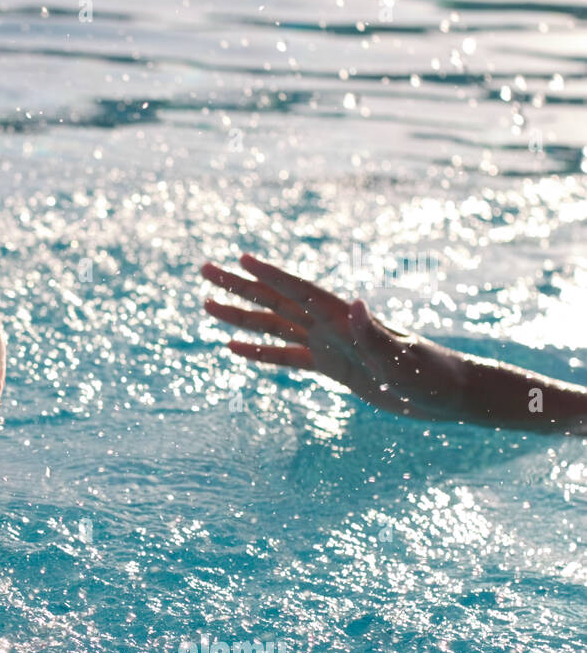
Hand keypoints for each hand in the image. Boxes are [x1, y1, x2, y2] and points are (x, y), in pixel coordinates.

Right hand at [201, 254, 469, 420]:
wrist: (447, 394)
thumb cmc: (430, 376)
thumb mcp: (402, 359)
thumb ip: (374, 334)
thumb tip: (354, 305)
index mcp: (344, 319)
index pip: (298, 291)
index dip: (269, 275)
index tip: (240, 258)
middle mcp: (331, 326)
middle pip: (275, 300)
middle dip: (239, 285)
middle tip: (205, 270)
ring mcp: (329, 345)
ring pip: (273, 325)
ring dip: (240, 314)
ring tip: (206, 305)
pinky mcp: (331, 367)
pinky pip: (285, 356)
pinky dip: (259, 352)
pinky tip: (234, 348)